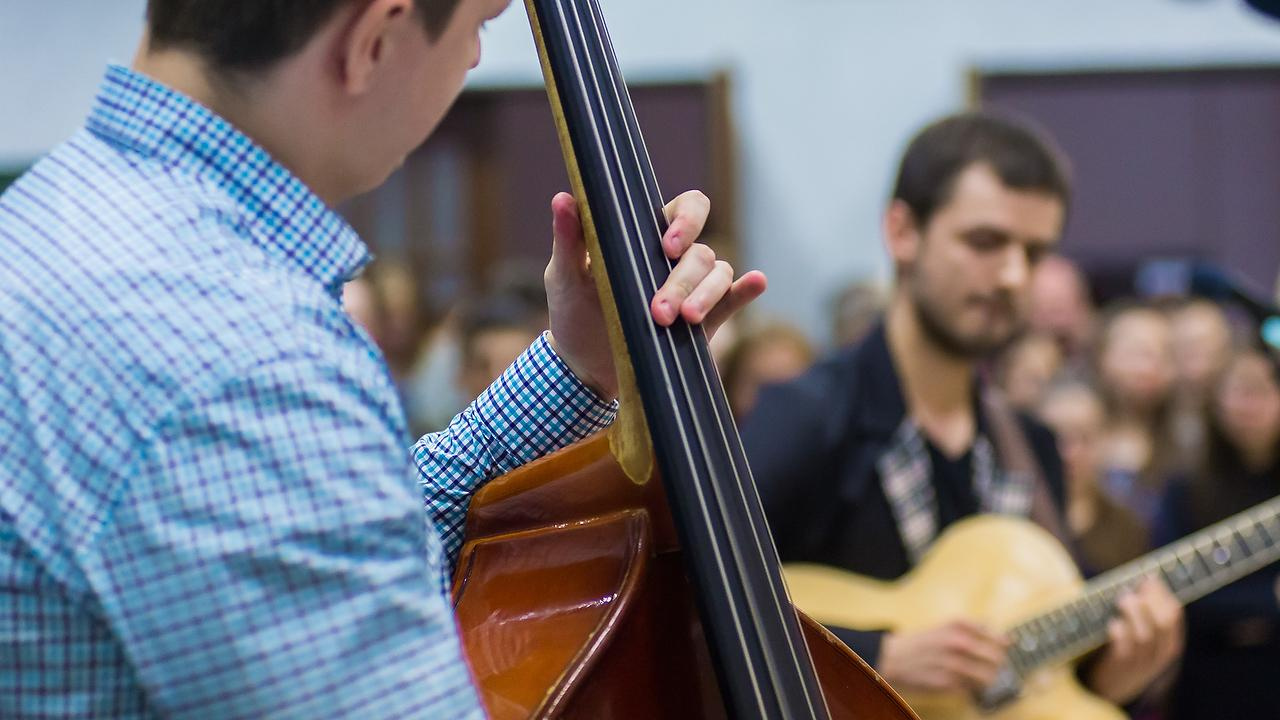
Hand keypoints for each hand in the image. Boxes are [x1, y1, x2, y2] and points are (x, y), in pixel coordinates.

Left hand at [544, 190, 765, 397]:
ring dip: (706, 295)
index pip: (687, 209)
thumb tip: (563, 197)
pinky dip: (745, 291)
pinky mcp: (705, 321)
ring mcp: (694, 289)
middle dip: (683, 281)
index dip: (687, 220)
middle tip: (659, 311)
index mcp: (649, 236)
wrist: (584, 366)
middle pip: (701, 252)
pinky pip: (732, 300)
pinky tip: (756, 282)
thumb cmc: (572, 312)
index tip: (668, 245)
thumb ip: (568, 239)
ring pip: (719, 275)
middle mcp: (677, 258)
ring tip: (684, 320)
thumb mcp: (563, 276)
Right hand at [877, 621, 1009, 693]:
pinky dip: (971, 688)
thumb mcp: (945, 627)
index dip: (1003, 644)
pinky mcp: (948, 683)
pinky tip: (963, 682)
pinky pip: (971, 689)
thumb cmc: (921, 642)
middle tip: (994, 666)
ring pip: (988, 678)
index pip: (997, 638)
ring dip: (987, 680)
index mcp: (959, 626)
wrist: (894, 657)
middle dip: (998, 665)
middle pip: (997, 659)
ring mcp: (954, 664)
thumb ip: (972, 628)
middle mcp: (959, 643)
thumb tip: (1000, 633)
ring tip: (981, 678)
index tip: (1007, 648)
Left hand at [1085, 577, 1183, 704]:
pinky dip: (1119, 633)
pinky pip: (1124, 650)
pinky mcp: (1120, 668)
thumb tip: (1148, 576)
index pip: (1174, 614)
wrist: (1112, 687)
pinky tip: (1112, 623)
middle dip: (1150, 599)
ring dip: (1133, 612)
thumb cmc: (1125, 648)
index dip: (1161, 592)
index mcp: (1168, 642)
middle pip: (1163, 622)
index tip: (1148, 576)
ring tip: (1122, 599)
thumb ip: (1146, 609)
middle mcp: (1159, 654)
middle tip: (1133, 587)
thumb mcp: (1142, 631)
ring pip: (1145, 635)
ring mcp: (1141, 663)